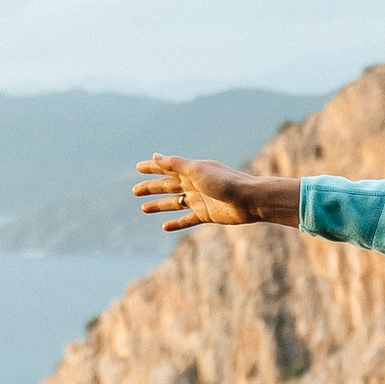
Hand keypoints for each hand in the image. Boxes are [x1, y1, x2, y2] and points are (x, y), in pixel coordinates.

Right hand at [136, 159, 300, 232]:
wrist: (250, 200)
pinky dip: (176, 223)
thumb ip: (176, 164)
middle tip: (135, 191)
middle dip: (151, 188)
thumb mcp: (197, 170)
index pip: (167, 168)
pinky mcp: (207, 215)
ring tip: (144, 208)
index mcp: (192, 170)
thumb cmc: (225, 182)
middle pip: (168, 186)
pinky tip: (164, 227)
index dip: (152, 168)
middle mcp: (195, 184)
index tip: (137, 168)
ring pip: (175, 203)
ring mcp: (200, 200)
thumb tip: (155, 156)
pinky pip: (187, 220)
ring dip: (159, 205)